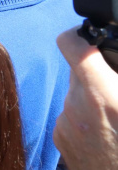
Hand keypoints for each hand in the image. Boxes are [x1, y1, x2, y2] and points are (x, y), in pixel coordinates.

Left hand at [53, 27, 117, 169]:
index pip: (70, 44)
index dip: (78, 35)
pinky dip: (84, 119)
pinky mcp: (59, 137)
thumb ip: (116, 74)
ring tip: (113, 119)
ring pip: (75, 96)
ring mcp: (65, 122)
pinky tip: (104, 134)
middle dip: (95, 76)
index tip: (87, 37)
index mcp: (100, 93)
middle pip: (77, 73)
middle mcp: (76, 105)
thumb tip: (113, 62)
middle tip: (113, 90)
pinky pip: (69, 116)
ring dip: (91, 100)